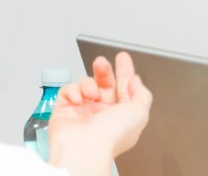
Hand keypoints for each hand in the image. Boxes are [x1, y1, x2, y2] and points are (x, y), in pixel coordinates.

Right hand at [47, 53, 152, 175]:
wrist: (84, 148)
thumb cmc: (111, 136)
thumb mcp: (139, 113)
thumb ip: (142, 94)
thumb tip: (136, 82)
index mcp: (122, 117)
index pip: (124, 90)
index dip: (124, 73)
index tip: (122, 59)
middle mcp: (103, 114)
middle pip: (104, 84)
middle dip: (104, 70)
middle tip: (102, 63)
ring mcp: (83, 111)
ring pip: (86, 84)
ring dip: (89, 84)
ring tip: (91, 93)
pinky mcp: (65, 109)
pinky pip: (69, 90)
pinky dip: (73, 91)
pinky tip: (78, 100)